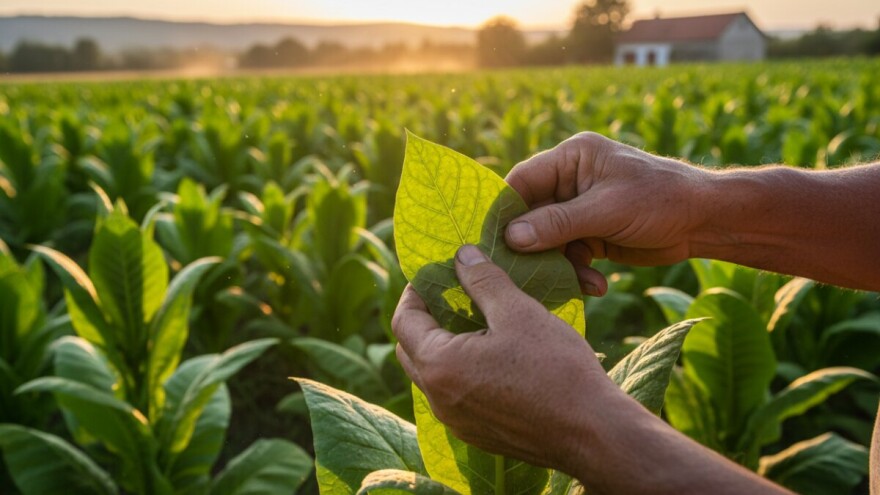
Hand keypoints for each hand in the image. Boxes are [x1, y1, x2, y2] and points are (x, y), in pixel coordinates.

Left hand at [393, 245, 794, 493]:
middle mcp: (438, 398)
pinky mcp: (477, 434)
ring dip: (443, 345)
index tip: (437, 272)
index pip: (404, 320)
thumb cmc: (556, 368)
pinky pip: (454, 396)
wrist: (593, 433)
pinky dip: (460, 371)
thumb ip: (483, 281)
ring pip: (432, 375)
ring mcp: (456, 421)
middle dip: (425, 318)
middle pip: (411, 349)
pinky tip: (492, 355)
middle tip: (452, 293)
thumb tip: (462, 255)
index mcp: (440, 365)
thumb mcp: (518, 312)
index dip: (416, 290)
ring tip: (475, 320)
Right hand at [504, 132, 711, 294]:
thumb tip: (511, 237)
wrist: (705, 221)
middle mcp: (570, 182)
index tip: (492, 242)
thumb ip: (558, 223)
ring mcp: (580, 210)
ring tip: (579, 282)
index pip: (522, 181)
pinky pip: (569, 256)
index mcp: (571, 158)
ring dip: (559, 266)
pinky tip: (597, 285)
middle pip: (531, 216)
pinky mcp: (591, 236)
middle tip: (526, 275)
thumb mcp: (607, 209)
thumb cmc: (660, 199)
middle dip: (533, 247)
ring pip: (548, 242)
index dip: (504, 210)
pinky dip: (578, 273)